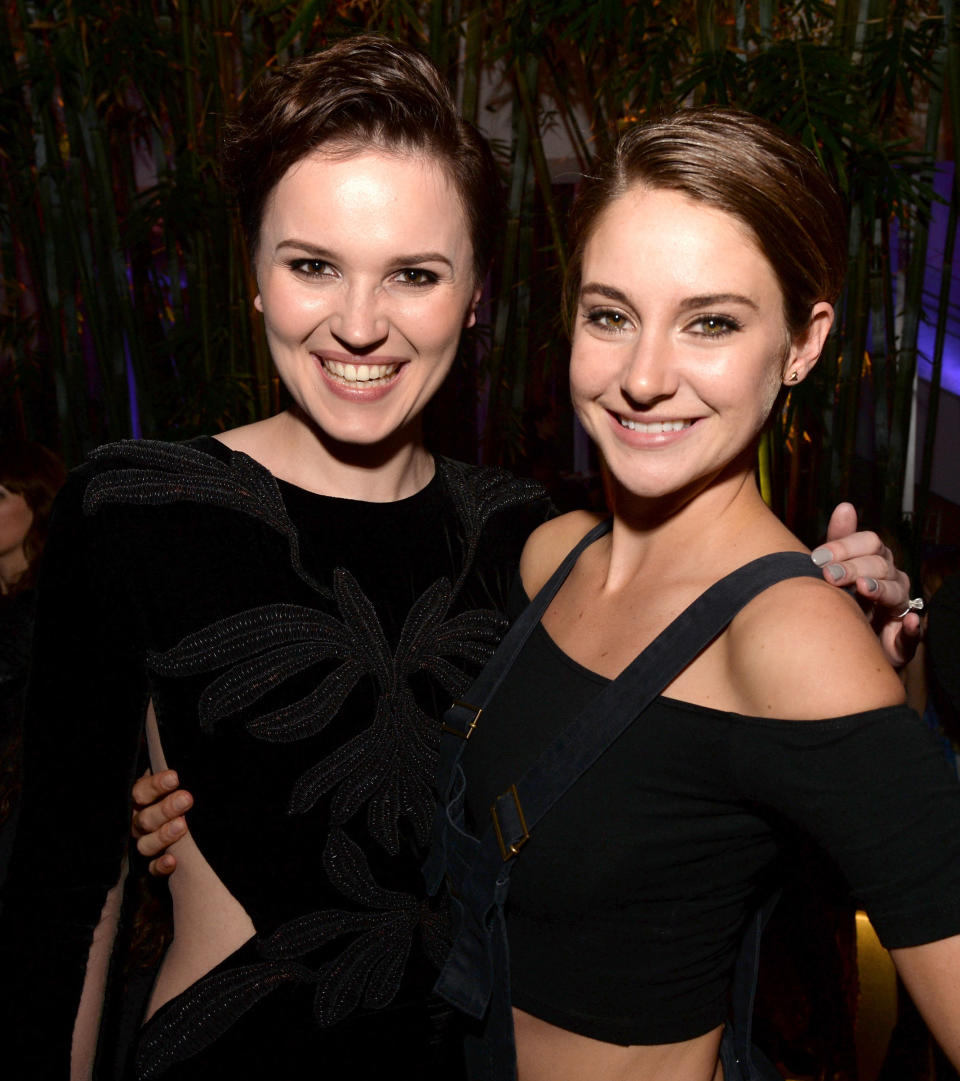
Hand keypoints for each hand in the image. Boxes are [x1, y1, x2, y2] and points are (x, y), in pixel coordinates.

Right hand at [131, 770, 192, 875]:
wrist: (189, 834)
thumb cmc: (179, 800)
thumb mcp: (175, 789)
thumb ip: (174, 781)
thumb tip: (181, 759)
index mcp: (141, 801)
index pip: (141, 791)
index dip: (156, 785)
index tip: (175, 778)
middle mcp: (138, 823)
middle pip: (145, 818)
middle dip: (166, 808)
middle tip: (186, 799)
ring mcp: (143, 844)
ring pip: (146, 844)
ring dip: (163, 835)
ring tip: (182, 825)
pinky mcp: (150, 865)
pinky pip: (151, 869)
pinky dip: (160, 865)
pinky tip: (172, 861)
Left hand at [811, 502, 920, 666]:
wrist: (845, 645)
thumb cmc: (841, 600)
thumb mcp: (834, 570)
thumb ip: (838, 541)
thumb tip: (846, 506)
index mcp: (874, 561)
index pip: (869, 543)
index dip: (845, 546)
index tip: (818, 557)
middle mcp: (891, 580)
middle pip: (879, 564)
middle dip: (853, 567)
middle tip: (829, 575)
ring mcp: (899, 607)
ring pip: (896, 592)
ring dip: (879, 589)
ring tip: (863, 588)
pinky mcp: (904, 638)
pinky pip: (914, 632)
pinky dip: (914, 627)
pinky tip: (909, 622)